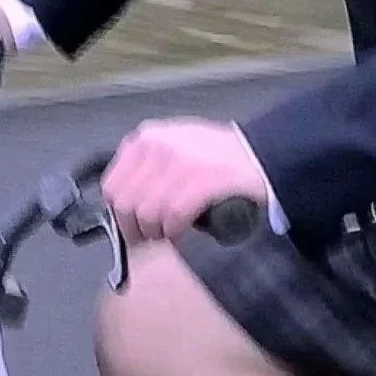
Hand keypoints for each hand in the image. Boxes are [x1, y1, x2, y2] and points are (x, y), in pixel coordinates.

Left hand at [102, 118, 267, 244]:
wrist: (263, 157)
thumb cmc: (221, 159)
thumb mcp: (176, 148)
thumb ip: (148, 169)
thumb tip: (125, 207)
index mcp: (147, 137)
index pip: (112, 186)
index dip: (121, 216)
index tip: (133, 229)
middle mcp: (158, 145)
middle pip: (126, 205)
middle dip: (138, 229)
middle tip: (154, 238)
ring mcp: (180, 161)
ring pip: (147, 214)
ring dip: (159, 233)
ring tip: (173, 235)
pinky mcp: (202, 179)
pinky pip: (173, 217)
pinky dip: (176, 232)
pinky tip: (185, 232)